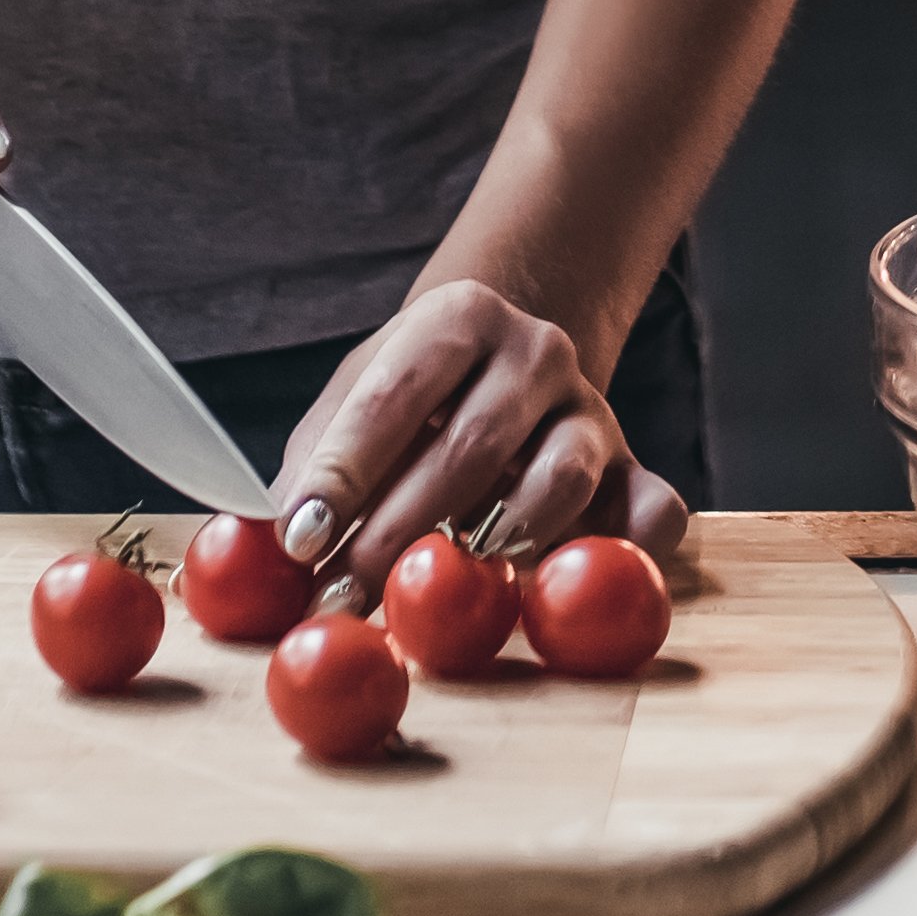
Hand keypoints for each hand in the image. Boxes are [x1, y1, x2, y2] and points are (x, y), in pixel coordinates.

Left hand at [268, 277, 682, 595]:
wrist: (505, 359)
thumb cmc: (411, 397)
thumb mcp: (355, 400)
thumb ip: (316, 465)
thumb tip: (265, 543)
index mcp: (458, 317)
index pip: (393, 395)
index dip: (343, 472)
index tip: (299, 539)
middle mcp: (536, 350)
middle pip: (471, 446)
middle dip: (398, 533)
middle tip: (344, 598)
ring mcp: (592, 407)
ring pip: (562, 474)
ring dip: (501, 538)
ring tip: (448, 580)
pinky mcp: (632, 466)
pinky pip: (651, 509)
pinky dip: (624, 547)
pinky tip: (567, 579)